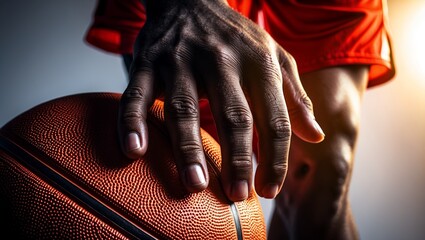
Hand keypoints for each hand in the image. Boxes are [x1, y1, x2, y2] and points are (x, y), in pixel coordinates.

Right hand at [118, 0, 324, 201]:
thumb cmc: (237, 37)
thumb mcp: (275, 57)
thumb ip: (295, 97)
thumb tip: (316, 136)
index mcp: (259, 63)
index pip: (275, 118)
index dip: (276, 158)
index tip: (268, 190)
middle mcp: (222, 60)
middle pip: (234, 116)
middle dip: (237, 159)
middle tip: (237, 195)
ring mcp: (181, 60)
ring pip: (185, 108)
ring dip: (189, 148)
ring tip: (195, 185)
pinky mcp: (148, 62)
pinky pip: (137, 95)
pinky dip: (132, 122)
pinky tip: (134, 151)